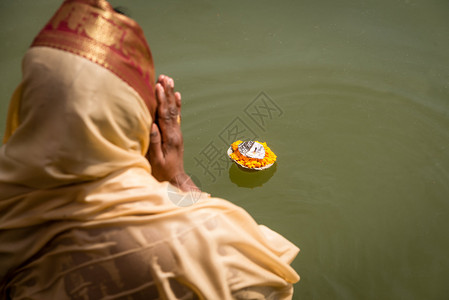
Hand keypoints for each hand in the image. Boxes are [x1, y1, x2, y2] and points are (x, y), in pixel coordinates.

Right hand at [146, 75, 199, 192]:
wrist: (176, 179)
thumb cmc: (162, 172)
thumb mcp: (156, 160)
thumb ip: (154, 142)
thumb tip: (153, 125)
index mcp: (170, 137)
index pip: (164, 115)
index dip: (161, 100)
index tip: (157, 86)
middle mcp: (176, 132)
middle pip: (171, 109)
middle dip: (167, 92)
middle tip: (164, 77)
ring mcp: (177, 132)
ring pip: (174, 110)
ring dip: (171, 94)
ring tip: (169, 80)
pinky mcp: (176, 134)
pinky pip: (176, 116)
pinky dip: (176, 105)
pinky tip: (176, 95)